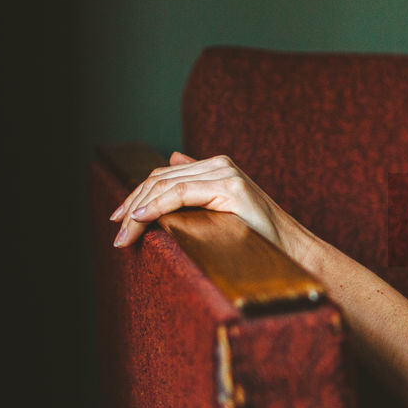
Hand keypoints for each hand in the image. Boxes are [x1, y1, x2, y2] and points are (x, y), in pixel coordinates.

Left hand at [110, 151, 293, 251]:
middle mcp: (220, 163)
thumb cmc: (257, 235)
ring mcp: (226, 172)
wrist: (291, 248)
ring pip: (165, 186)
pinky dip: (156, 206)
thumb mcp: (221, 207)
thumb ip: (197, 184)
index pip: (164, 176)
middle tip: (116, 231)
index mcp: (217, 165)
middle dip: (132, 205)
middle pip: (160, 179)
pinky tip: (141, 219)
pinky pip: (181, 195)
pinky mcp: (230, 187)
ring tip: (124, 234)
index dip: (137, 196)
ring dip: (138, 211)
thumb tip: (171, 159)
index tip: (118, 220)